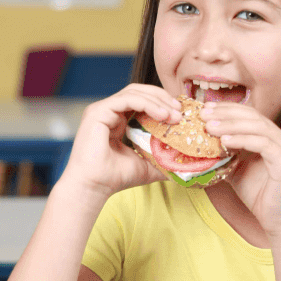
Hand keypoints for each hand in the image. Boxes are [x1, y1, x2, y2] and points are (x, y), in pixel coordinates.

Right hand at [59, 84, 181, 196]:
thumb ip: (163, 160)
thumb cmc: (114, 178)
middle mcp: (107, 112)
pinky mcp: (97, 112)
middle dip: (162, 98)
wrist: (94, 188)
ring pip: (134, 93)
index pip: (141, 101)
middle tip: (180, 110)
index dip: (161, 102)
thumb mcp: (146, 165)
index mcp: (116, 120)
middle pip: (138, 92)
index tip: (180, 113)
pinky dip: (147, 104)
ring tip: (174, 114)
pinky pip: (127, 100)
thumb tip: (187, 164)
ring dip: (158, 101)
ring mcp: (101, 110)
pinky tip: (162, 115)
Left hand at [200, 102, 280, 236]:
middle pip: (252, 116)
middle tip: (204, 115)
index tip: (204, 109)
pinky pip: (262, 144)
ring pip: (257, 127)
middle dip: (225, 113)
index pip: (248, 114)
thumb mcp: (235, 169)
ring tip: (209, 127)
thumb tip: (199, 144)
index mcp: (271, 136)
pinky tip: (225, 141)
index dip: (226, 109)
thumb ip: (224, 154)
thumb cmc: (258, 194)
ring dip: (230, 124)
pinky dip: (242, 139)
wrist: (276, 220)